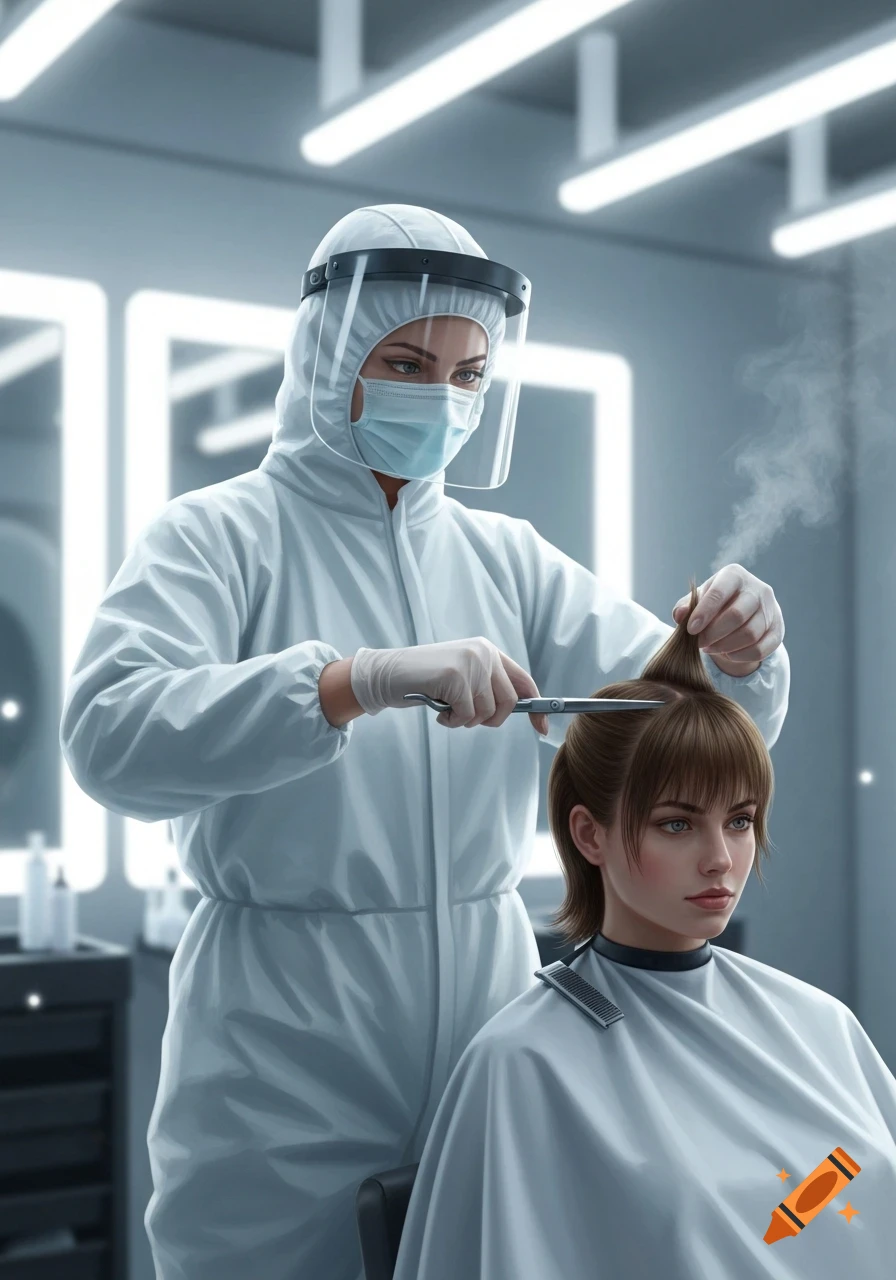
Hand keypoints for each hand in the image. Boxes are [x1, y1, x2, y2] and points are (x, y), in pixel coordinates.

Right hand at [349, 637, 549, 733]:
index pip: (523, 681)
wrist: (389, 673)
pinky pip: (467, 715)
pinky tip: (437, 710)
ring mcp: (471, 663)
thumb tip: (520, 709)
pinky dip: (452, 721)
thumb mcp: (463, 676)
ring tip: (447, 709)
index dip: (536, 707)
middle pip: (508, 702)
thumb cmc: (426, 680)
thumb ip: (487, 685)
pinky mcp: (456, 677)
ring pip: (487, 712)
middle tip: (466, 718)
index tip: (542, 728)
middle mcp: (484, 653)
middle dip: (490, 720)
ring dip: (465, 720)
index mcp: (488, 651)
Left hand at [672, 565, 783, 676]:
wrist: (744, 611)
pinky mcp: (778, 629)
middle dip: (714, 634)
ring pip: (750, 634)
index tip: (691, 630)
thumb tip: (680, 615)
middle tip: (699, 643)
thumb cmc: (715, 603)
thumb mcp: (698, 601)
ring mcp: (772, 609)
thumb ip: (685, 607)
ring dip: (726, 646)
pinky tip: (727, 655)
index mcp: (735, 575)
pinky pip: (762, 648)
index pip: (719, 592)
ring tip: (710, 648)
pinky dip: (742, 656)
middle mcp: (758, 589)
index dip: (704, 613)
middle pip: (736, 615)